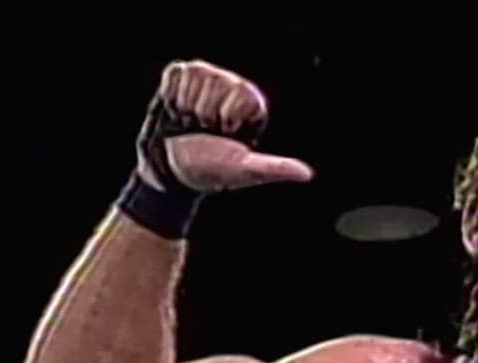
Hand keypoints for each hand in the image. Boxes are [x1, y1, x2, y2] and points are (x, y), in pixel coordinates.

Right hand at [136, 60, 313, 193]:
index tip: (224, 134)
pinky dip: (170, 95)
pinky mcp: (181, 77)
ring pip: (196, 74)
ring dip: (186, 105)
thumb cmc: (210, 170)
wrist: (170, 171)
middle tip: (204, 130)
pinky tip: (176, 112)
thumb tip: (306, 175)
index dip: (226, 116)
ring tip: (190, 122)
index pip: (241, 92)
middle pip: (217, 80)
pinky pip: (176, 72)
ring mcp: (207, 79)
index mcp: (253, 105)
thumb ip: (274, 168)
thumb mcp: (244, 169)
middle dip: (205, 111)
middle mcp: (233, 87)